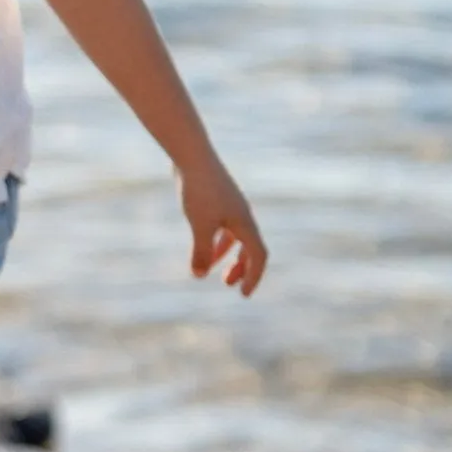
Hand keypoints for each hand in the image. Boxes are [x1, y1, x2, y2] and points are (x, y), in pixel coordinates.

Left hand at [179, 155, 267, 295]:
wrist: (192, 157)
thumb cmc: (199, 191)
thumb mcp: (200, 225)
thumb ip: (202, 251)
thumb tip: (199, 275)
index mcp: (245, 223)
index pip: (258, 256)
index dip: (253, 276)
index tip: (243, 294)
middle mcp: (243, 215)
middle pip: (251, 248)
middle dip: (242, 268)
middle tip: (229, 285)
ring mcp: (231, 206)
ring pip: (236, 237)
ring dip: (227, 256)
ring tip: (211, 270)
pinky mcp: (218, 199)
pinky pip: (224, 226)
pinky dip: (216, 240)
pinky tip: (201, 244)